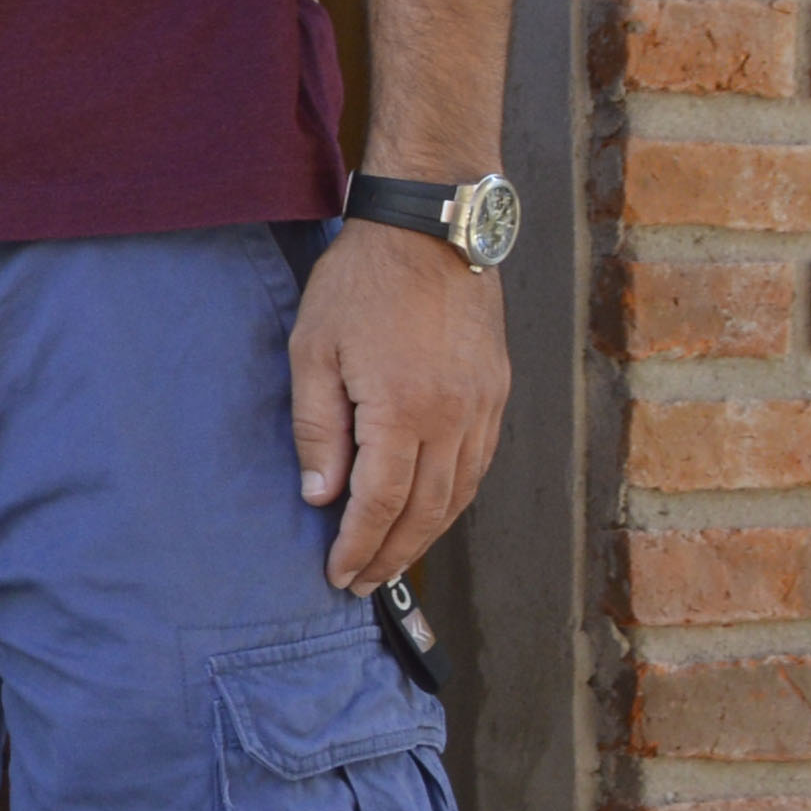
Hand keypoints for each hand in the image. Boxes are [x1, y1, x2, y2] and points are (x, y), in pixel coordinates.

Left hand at [289, 226, 508, 593]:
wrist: (431, 227)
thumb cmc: (360, 283)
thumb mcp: (313, 351)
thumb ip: (318, 428)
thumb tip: (320, 496)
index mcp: (403, 410)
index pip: (381, 503)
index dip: (359, 546)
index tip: (338, 574)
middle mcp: (454, 417)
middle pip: (426, 511)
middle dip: (392, 555)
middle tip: (362, 584)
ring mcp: (483, 405)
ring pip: (460, 494)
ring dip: (426, 535)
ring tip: (393, 559)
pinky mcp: (497, 391)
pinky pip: (479, 464)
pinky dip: (454, 498)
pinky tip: (431, 510)